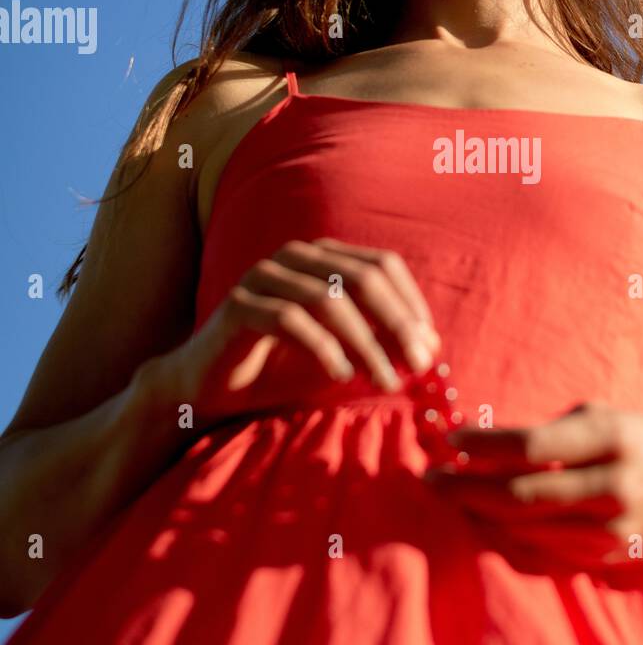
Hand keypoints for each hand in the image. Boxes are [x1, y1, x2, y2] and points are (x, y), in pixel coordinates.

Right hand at [158, 239, 440, 427]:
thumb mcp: (340, 353)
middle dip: (396, 323)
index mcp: (323, 257)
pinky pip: (289, 319)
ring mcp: (264, 276)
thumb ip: (380, 342)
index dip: (411, 304)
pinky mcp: (239, 304)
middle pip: (361, 279)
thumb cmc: (279, 367)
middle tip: (417, 364)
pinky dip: (322, 348)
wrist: (208, 387)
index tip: (429, 347)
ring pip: (328, 299)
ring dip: (365, 343)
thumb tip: (433, 345)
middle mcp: (295, 257)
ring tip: (385, 380)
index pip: (382, 265)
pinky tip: (340, 375)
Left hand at [424, 401, 642, 566]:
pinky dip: (506, 534)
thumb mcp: (622, 418)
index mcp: (613, 437)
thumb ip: (567, 425)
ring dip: (476, 511)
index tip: (447, 440)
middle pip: (518, 491)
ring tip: (444, 496)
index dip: (481, 446)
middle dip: (464, 485)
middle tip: (427, 477)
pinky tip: (482, 520)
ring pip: (524, 524)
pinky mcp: (606, 557)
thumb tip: (502, 435)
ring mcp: (609, 527)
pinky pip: (542, 547)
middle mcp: (610, 484)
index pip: (530, 445)